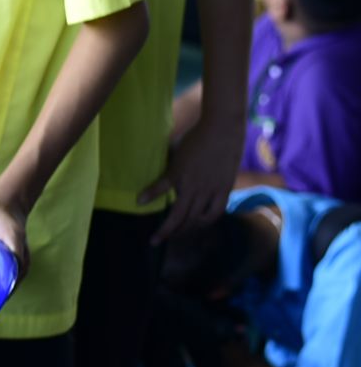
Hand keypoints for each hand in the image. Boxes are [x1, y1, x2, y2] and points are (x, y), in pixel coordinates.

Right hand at [142, 114, 245, 243]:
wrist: (223, 127)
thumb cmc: (227, 141)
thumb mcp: (226, 165)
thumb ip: (215, 176)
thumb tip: (202, 178)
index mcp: (222, 190)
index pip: (211, 216)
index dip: (200, 224)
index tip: (190, 225)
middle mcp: (207, 192)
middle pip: (192, 221)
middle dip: (179, 233)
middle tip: (166, 239)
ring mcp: (192, 183)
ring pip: (179, 214)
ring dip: (167, 228)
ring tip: (156, 237)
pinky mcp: (179, 172)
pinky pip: (162, 188)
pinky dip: (150, 194)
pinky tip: (139, 201)